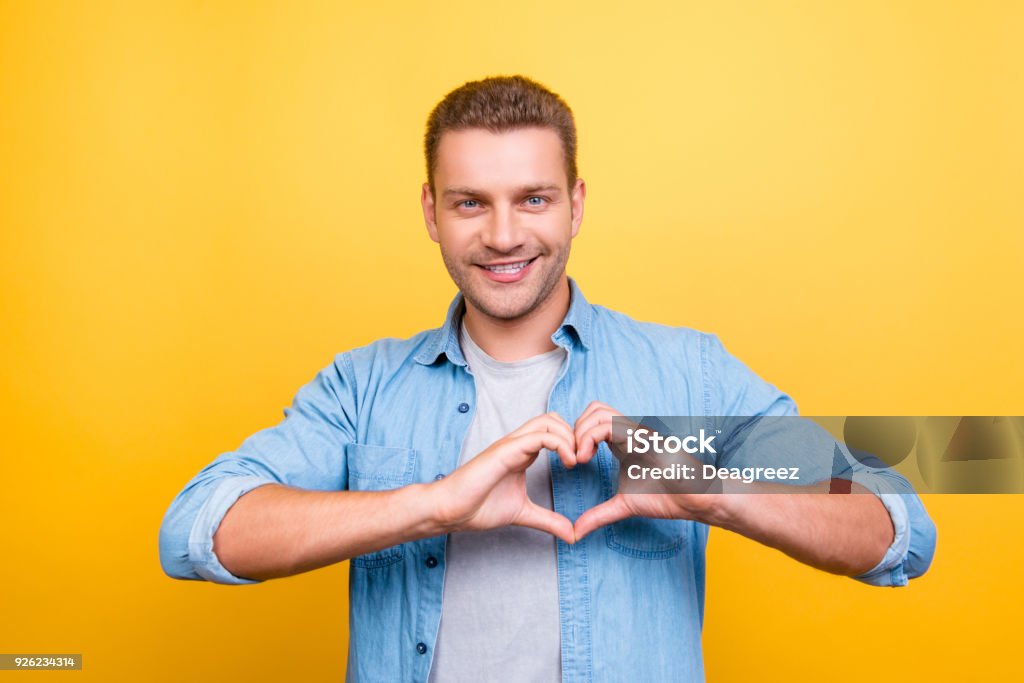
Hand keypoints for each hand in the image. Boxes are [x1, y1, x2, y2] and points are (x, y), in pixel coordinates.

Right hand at [432, 412, 577, 543]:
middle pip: (553, 418)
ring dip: (569, 437)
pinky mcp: (506, 450)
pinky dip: (561, 444)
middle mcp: (517, 444)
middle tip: (582, 460)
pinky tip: (567, 464)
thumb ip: (548, 520)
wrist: (450, 510)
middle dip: (574, 435)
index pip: (553, 431)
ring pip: (548, 421)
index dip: (572, 442)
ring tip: (575, 462)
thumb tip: (571, 534)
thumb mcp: (523, 514)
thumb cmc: (478, 508)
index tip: (582, 465)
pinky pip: (540, 436)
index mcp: (522, 453)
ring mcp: (511, 444)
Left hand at [572, 401, 725, 540]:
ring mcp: (637, 433)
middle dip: (575, 430)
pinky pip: (612, 426)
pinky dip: (590, 438)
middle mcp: (628, 433)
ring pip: (599, 412)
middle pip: (594, 409)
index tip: (572, 462)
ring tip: (579, 459)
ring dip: (581, 433)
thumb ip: (598, 516)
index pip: (593, 420)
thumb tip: (576, 533)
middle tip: (573, 458)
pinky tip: (587, 459)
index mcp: (622, 443)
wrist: (694, 500)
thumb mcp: (622, 506)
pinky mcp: (645, 438)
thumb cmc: (666, 497)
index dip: (576, 436)